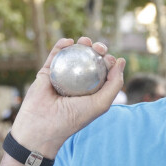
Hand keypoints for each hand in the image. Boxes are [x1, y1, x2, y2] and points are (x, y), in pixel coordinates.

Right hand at [11, 37, 125, 157]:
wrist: (43, 124)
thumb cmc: (74, 117)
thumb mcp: (101, 104)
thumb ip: (114, 84)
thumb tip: (121, 60)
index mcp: (92, 91)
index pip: (103, 72)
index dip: (108, 61)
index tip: (109, 58)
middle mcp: (78, 83)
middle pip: (90, 61)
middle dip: (97, 50)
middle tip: (98, 47)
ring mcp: (62, 77)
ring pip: (73, 55)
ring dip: (81, 44)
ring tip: (85, 41)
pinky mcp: (46, 72)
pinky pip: (54, 56)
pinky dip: (61, 46)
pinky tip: (68, 41)